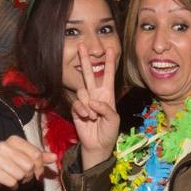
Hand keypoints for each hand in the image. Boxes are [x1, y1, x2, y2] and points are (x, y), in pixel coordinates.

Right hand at [0, 135, 55, 190]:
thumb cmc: (9, 167)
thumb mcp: (25, 159)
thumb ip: (40, 157)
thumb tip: (54, 157)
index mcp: (13, 140)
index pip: (36, 153)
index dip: (40, 166)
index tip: (39, 173)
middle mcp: (2, 146)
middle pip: (29, 165)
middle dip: (29, 175)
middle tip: (23, 176)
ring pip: (21, 174)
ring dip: (21, 181)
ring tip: (14, 178)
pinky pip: (12, 182)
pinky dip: (13, 186)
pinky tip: (7, 183)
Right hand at [71, 43, 119, 168]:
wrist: (98, 144)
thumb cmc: (109, 132)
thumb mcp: (114, 120)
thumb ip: (106, 109)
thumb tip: (93, 102)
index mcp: (107, 94)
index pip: (108, 75)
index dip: (109, 62)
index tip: (110, 49)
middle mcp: (96, 95)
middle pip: (90, 73)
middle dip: (86, 59)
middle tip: (82, 45)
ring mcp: (85, 101)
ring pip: (82, 91)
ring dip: (88, 104)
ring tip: (92, 116)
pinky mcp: (76, 109)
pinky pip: (77, 103)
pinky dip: (82, 110)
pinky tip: (86, 117)